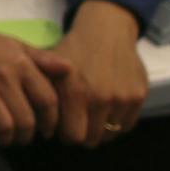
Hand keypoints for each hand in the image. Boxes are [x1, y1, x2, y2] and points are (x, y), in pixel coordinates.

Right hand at [0, 12, 71, 146]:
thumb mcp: (15, 45)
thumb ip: (43, 58)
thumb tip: (70, 68)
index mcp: (21, 64)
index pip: (47, 101)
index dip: (51, 121)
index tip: (47, 131)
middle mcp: (4, 75)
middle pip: (26, 120)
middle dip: (26, 136)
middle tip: (22, 138)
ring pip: (4, 126)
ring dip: (5, 139)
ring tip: (4, 138)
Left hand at [48, 0, 146, 146]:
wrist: (105, 31)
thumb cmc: (72, 50)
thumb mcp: (49, 66)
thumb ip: (40, 91)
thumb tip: (31, 119)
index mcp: (74, 90)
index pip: (71, 137)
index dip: (64, 135)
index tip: (61, 127)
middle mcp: (100, 97)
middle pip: (91, 140)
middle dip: (81, 135)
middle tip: (76, 124)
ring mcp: (122, 98)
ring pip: (110, 135)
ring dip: (99, 129)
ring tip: (90, 116)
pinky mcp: (138, 97)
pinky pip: (127, 125)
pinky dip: (116, 123)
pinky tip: (106, 110)